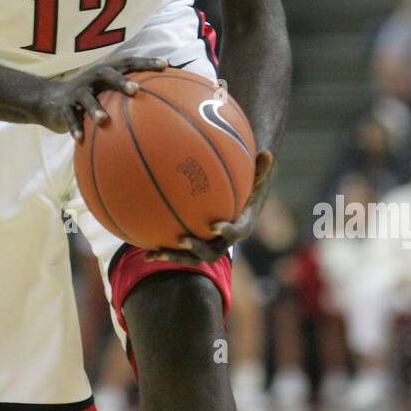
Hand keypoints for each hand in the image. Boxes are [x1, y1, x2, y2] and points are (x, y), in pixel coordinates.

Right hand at [36, 56, 167, 140]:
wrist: (49, 101)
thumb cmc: (89, 97)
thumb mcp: (105, 91)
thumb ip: (127, 95)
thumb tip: (163, 105)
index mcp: (106, 72)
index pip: (128, 63)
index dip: (145, 62)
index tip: (165, 65)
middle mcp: (92, 78)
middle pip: (106, 74)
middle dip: (120, 80)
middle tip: (135, 89)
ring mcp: (77, 92)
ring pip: (86, 98)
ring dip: (94, 108)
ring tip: (103, 120)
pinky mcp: (63, 107)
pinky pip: (69, 118)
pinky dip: (75, 127)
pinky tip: (80, 139)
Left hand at [143, 148, 273, 265]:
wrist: (242, 201)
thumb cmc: (250, 185)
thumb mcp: (258, 176)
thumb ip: (262, 168)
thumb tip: (268, 153)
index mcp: (242, 225)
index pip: (238, 232)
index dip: (228, 232)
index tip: (215, 226)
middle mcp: (224, 241)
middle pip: (211, 254)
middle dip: (196, 249)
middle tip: (182, 240)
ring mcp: (208, 244)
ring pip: (191, 257)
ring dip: (173, 257)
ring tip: (153, 255)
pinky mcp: (195, 242)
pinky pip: (179, 249)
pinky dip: (162, 249)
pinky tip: (143, 247)